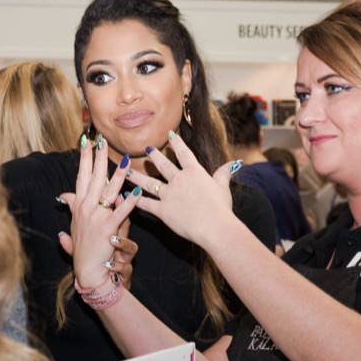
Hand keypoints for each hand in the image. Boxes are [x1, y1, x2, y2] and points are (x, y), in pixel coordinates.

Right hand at [57, 138, 138, 290]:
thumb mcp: (73, 225)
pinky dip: (130, 201)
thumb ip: (71, 208)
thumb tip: (62, 197)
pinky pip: (121, 211)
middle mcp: (85, 208)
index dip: (84, 158)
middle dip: (98, 158)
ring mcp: (96, 217)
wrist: (87, 270)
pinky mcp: (108, 228)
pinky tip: (137, 190)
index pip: (81, 176)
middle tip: (102, 141)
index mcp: (78, 206)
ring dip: (117, 174)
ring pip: (108, 191)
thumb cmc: (82, 249)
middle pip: (93, 178)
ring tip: (125, 159)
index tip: (86, 142)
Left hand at [129, 133, 239, 251]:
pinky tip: (125, 195)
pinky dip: (134, 200)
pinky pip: (146, 204)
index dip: (177, 143)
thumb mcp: (223, 187)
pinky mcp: (162, 210)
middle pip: (163, 165)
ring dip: (136, 176)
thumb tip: (234, 162)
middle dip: (154, 156)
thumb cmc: (221, 208)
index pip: (184, 153)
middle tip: (147, 148)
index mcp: (195, 172)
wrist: (214, 227)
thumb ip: (223, 174)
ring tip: (126, 170)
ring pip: (148, 183)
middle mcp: (179, 180)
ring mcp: (169, 194)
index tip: (170, 134)